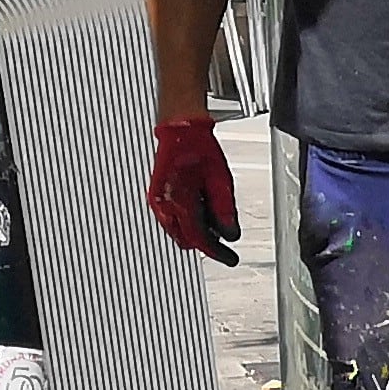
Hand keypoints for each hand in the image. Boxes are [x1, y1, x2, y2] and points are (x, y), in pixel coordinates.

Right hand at [144, 115, 237, 263]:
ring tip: (215, 219)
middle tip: (224, 239)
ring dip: (197, 231)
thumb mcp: (221, 182)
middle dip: (206, 242)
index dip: (216, 252)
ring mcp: (158, 201)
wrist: (181, 130)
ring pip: (179, 231)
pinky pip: (173, 220)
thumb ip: (225, 211)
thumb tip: (231, 235)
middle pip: (187, 239)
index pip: (199, 238)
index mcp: (180, 200)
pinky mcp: (158, 196)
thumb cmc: (199, 148)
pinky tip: (202, 211)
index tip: (230, 259)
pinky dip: (189, 221)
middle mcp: (164, 204)